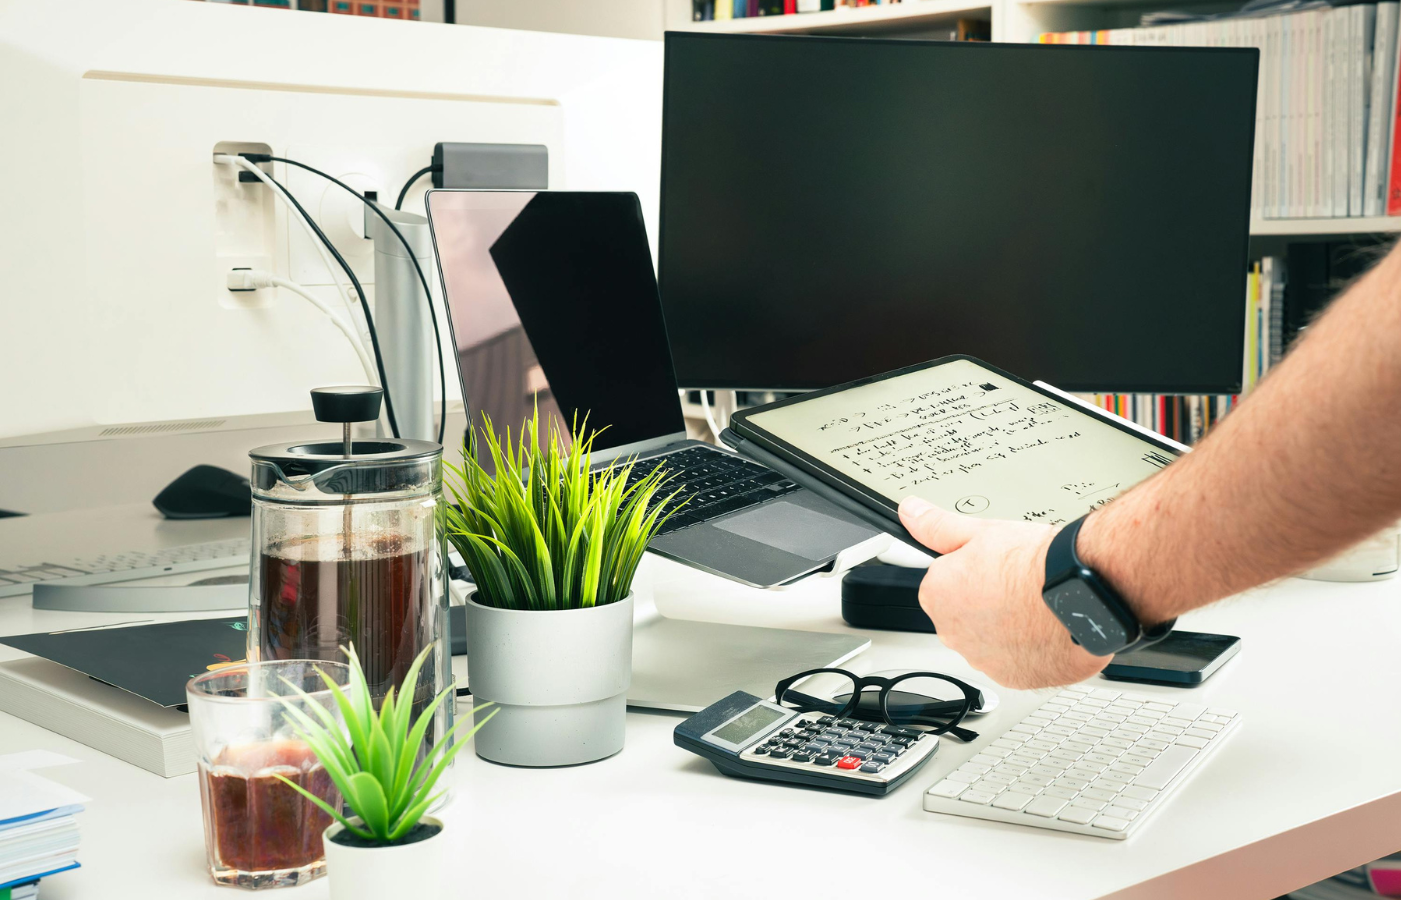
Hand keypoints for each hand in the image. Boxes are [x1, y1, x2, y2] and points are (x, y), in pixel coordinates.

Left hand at [898, 497, 1108, 689]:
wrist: (1080, 594)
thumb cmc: (1033, 565)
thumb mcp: (980, 531)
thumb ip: (938, 525)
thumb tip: (911, 512)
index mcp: (937, 595)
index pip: (944, 584)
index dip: (972, 572)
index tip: (993, 567)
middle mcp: (952, 632)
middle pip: (965, 615)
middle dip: (986, 602)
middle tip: (1016, 585)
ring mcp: (982, 659)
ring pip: (990, 641)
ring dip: (1006, 628)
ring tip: (1033, 604)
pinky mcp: (1012, 678)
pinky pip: (1015, 663)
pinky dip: (1028, 650)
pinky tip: (1044, 628)